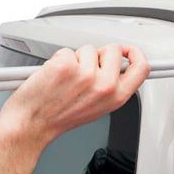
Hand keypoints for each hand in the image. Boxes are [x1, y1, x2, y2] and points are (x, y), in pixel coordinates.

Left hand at [0, 44, 149, 148]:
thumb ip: (113, 86)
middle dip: (100, 54)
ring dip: (77, 58)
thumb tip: (117, 66)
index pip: (141, 68)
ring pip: (88, 49)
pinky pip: (67, 51)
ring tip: (66, 77)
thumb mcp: (98, 107)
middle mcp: (105, 86)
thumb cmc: (59, 117)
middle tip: (87, 68)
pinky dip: (59, 59)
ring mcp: (86, 75)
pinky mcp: (66, 66)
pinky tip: (55, 75)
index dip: (136, 54)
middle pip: (115, 50)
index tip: (128, 50)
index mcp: (116, 96)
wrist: (31, 124)